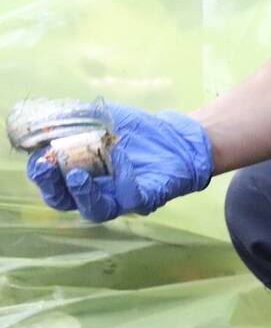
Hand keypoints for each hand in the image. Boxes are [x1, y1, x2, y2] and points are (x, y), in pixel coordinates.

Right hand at [26, 103, 213, 222]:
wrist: (176, 134)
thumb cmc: (135, 130)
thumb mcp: (102, 117)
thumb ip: (75, 118)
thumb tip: (43, 117)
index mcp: (80, 175)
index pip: (53, 182)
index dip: (41, 172)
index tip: (36, 155)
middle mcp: (97, 192)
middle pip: (66, 202)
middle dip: (53, 187)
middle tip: (46, 168)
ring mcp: (120, 198)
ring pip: (95, 210)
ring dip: (82, 193)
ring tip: (76, 175)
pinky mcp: (146, 199)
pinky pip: (130, 197)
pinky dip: (122, 178)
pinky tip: (119, 155)